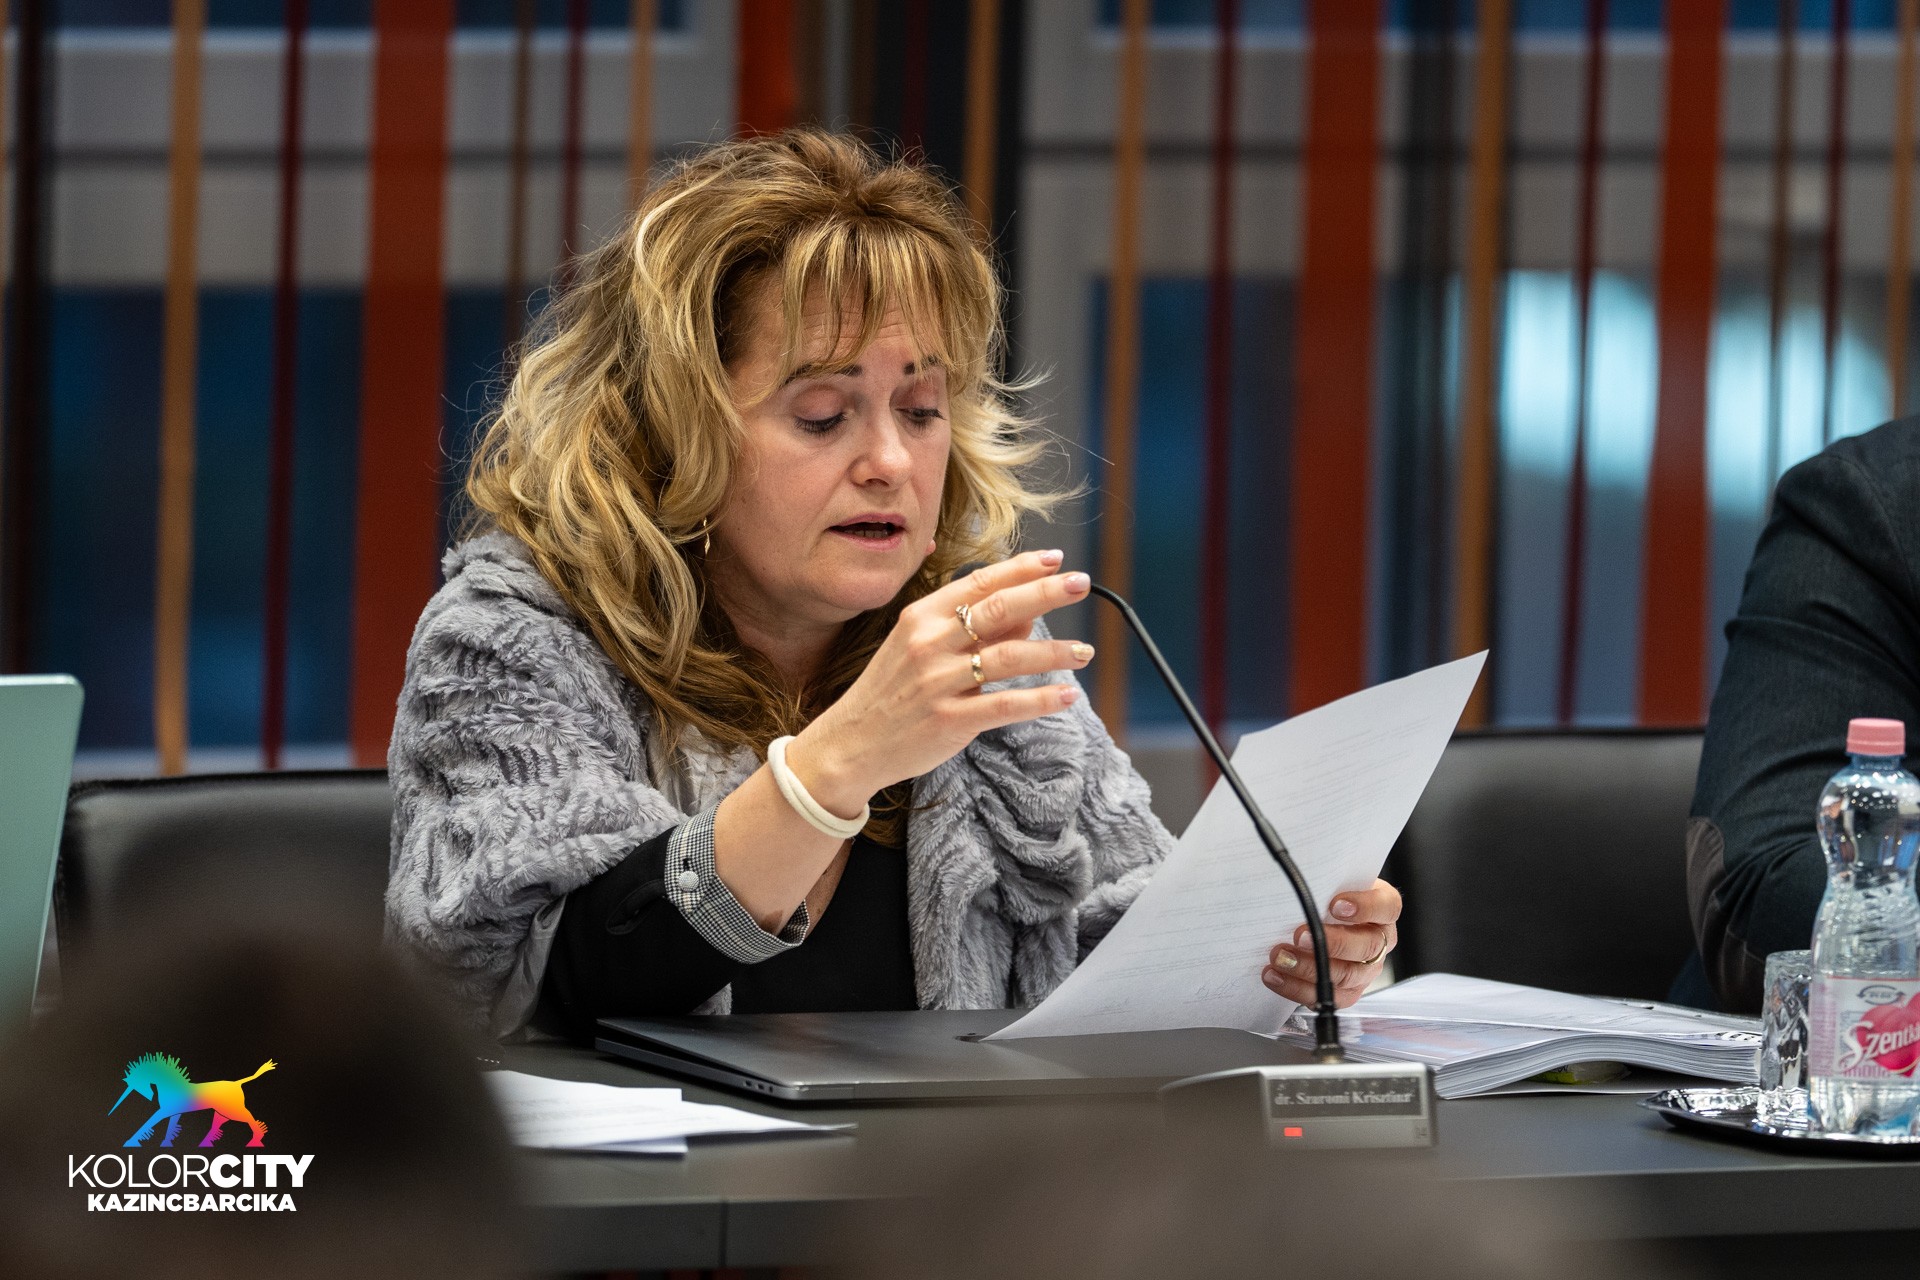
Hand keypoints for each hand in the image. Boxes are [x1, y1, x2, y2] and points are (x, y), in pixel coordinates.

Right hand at [789, 549, 1095, 815]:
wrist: (850, 744)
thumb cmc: (891, 691)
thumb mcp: (921, 648)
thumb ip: (972, 629)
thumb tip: (1028, 610)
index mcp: (921, 617)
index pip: (979, 582)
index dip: (1021, 569)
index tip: (1056, 559)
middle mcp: (929, 643)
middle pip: (998, 608)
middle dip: (1045, 593)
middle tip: (1081, 584)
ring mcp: (938, 682)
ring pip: (1008, 657)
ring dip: (1052, 652)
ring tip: (1084, 651)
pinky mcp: (949, 720)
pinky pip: (1004, 706)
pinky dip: (1039, 700)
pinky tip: (1066, 695)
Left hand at [1260, 879, 1401, 1007]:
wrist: (1316, 917)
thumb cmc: (1325, 895)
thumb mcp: (1329, 880)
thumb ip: (1321, 878)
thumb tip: (1295, 874)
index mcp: (1382, 908)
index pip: (1387, 906)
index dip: (1365, 907)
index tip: (1336, 905)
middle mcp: (1379, 940)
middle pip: (1366, 946)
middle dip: (1330, 943)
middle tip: (1298, 935)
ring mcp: (1366, 969)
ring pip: (1346, 975)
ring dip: (1308, 967)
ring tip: (1279, 957)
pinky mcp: (1348, 991)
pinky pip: (1328, 997)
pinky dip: (1297, 989)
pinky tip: (1275, 976)